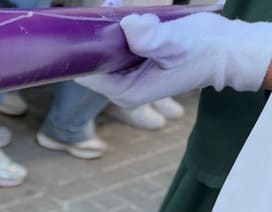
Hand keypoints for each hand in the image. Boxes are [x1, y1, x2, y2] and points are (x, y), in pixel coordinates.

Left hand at [76, 13, 271, 108]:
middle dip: (100, 40)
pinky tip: (135, 25)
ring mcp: (128, 81)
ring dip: (111, 36)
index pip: (87, 74)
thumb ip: (149, 38)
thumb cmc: (203, 48)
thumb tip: (128, 25)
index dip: (86, 51)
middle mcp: (122, 91)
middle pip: (93, 64)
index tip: (93, 29)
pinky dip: (121, 36)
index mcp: (126, 92)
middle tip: (115, 17)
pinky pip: (116, 51)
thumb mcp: (176, 41)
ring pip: (104, 55)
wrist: (226, 51)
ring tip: (131, 22)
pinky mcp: (134, 70)